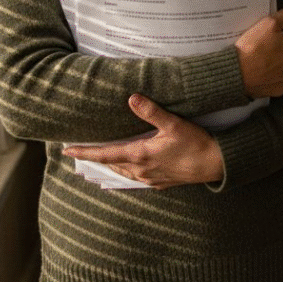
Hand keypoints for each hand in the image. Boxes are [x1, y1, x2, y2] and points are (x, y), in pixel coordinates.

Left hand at [63, 94, 223, 188]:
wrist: (215, 165)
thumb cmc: (196, 144)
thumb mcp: (174, 124)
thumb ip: (152, 112)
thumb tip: (132, 98)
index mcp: (140, 155)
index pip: (105, 154)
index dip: (85, 152)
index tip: (67, 150)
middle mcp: (141, 170)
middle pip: (111, 164)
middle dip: (95, 159)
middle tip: (79, 153)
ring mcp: (151, 179)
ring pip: (123, 173)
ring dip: (110, 166)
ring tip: (100, 161)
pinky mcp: (161, 183)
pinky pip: (136, 179)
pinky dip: (126, 174)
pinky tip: (128, 172)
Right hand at [235, 9, 282, 97]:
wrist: (238, 72)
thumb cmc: (253, 48)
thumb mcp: (268, 22)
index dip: (282, 34)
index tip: (271, 37)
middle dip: (281, 49)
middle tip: (264, 48)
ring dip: (277, 63)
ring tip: (261, 60)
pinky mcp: (279, 89)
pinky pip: (278, 80)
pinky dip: (271, 77)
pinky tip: (261, 72)